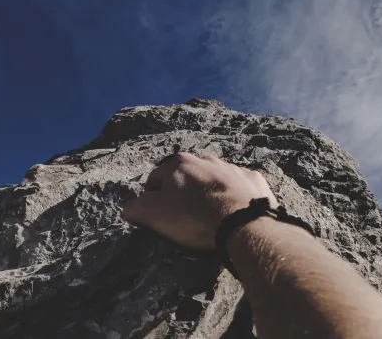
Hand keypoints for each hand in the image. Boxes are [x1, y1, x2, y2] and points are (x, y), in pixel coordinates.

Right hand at [122, 152, 278, 249]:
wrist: (241, 221)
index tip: (156, 212)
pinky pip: (240, 186)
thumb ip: (136, 208)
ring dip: (210, 191)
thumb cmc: (194, 216)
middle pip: (188, 176)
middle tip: (186, 215)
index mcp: (179, 163)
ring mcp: (232, 167)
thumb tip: (128, 208)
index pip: (156, 178)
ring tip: (212, 214)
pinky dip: (235, 196)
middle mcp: (206, 159)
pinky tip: (235, 212)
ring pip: (215, 178)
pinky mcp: (253, 179)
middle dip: (184, 191)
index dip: (152, 196)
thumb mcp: (154, 214)